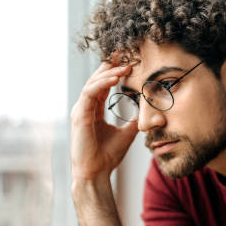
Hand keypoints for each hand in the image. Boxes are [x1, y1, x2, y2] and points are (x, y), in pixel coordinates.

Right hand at [70, 63, 137, 181]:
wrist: (96, 174)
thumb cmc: (107, 156)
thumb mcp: (126, 134)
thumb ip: (133, 121)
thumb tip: (147, 112)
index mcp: (93, 110)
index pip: (103, 84)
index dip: (114, 71)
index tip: (128, 60)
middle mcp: (85, 107)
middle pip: (96, 79)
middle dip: (110, 64)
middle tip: (124, 51)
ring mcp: (80, 110)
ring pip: (93, 83)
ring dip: (109, 73)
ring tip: (125, 65)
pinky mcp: (79, 116)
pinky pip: (90, 93)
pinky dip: (102, 84)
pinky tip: (115, 79)